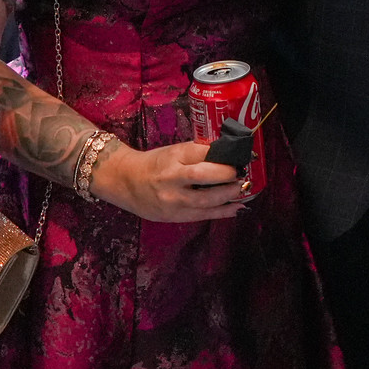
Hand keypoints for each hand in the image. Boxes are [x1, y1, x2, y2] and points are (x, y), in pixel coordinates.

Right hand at [91, 141, 247, 223]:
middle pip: (202, 176)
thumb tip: (227, 154)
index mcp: (172, 157)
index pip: (199, 152)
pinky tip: (237, 208)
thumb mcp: (172, 152)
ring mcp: (173, 200)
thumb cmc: (155, 164)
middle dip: (226, 174)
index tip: (237, 153)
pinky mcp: (175, 216)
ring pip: (205, 200)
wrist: (126, 183)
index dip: (221, 153)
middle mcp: (171, 178)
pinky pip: (203, 215)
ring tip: (242, 189)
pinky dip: (223, 212)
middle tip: (240, 172)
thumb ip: (196, 154)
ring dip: (228, 195)